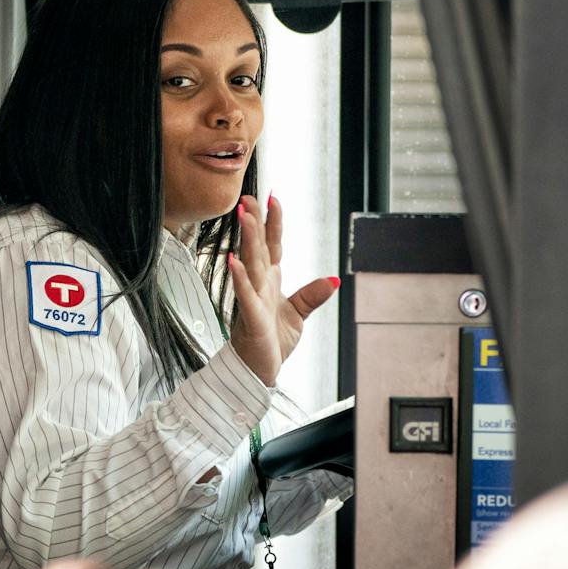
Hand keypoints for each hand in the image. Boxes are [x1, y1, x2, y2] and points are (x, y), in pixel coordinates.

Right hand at [226, 194, 339, 386]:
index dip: (273, 223)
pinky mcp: (251, 318)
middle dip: (254, 222)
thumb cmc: (270, 342)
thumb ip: (312, 295)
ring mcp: (253, 300)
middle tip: (249, 198)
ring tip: (244, 217)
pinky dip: (240, 278)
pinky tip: (234, 261)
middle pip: (258, 248)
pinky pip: (244, 295)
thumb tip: (333, 279)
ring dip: (248, 241)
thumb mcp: (297, 315)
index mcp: (270, 281)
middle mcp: (259, 286)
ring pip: (251, 265)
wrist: (257, 371)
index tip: (272, 198)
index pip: (272, 246)